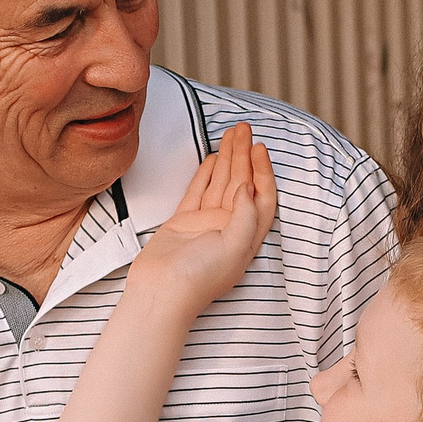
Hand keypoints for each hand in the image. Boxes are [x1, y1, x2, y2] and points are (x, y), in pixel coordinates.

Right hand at [127, 124, 276, 313]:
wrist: (160, 293)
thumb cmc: (198, 279)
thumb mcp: (233, 249)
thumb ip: (245, 216)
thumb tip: (248, 186)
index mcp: (247, 237)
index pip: (261, 197)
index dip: (262, 171)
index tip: (259, 148)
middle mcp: (230, 228)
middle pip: (242, 184)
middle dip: (243, 155)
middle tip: (243, 128)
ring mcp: (207, 224)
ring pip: (221, 184)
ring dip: (226, 159)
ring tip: (230, 133)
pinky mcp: (184, 222)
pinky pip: (199, 192)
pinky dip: (206, 175)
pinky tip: (212, 158)